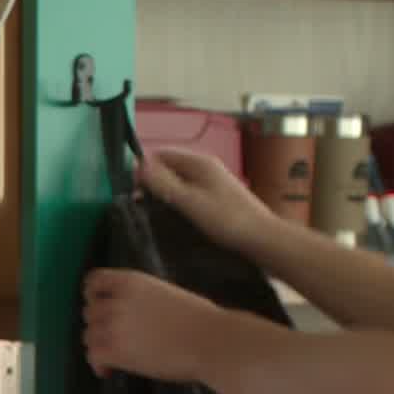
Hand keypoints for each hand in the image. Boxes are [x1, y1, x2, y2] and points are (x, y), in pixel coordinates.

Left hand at [83, 267, 229, 384]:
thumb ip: (143, 298)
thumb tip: (138, 311)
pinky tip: (108, 371)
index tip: (98, 306)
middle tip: (111, 338)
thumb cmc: (202, 319)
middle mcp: (117, 300)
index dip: (92, 295)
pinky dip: (97, 365)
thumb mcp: (168, 293)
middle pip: (88, 312)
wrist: (210, 341)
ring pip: (87, 336)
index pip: (94, 281)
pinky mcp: (115, 350)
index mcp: (131, 281)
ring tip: (111, 356)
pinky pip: (92, 356)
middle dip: (98, 326)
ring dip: (97, 346)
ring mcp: (114, 325)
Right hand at [140, 149, 283, 261]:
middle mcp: (205, 167)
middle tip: (138, 205)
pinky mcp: (215, 197)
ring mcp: (211, 182)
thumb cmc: (227, 220)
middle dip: (151, 181)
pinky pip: (187, 192)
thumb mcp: (190, 201)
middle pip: (168, 167)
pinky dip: (176, 200)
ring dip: (163, 193)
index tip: (131, 191)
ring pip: (177, 181)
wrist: (262, 239)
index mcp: (199, 162)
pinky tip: (172, 217)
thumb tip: (138, 165)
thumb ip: (164, 183)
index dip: (143, 169)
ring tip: (151, 213)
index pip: (160, 154)